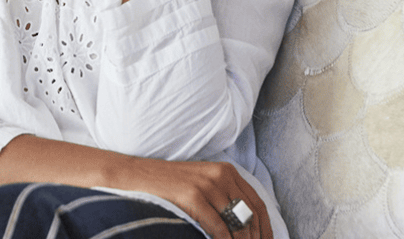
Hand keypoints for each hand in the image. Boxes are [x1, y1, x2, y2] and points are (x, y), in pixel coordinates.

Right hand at [119, 157, 271, 238]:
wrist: (137, 176)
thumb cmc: (169, 185)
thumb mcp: (202, 184)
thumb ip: (224, 197)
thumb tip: (244, 226)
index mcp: (226, 171)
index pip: (257, 203)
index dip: (266, 228)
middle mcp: (221, 175)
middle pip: (252, 213)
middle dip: (256, 237)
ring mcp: (207, 184)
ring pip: (237, 222)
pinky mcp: (193, 195)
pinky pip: (218, 226)